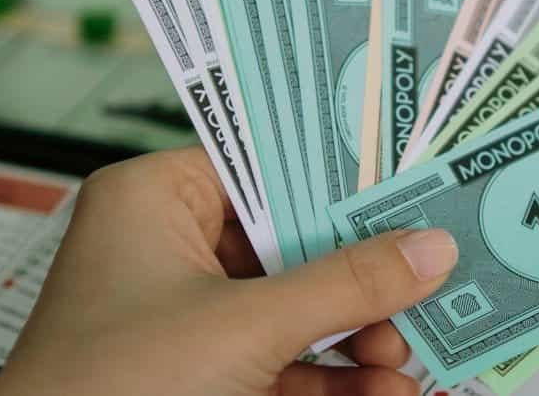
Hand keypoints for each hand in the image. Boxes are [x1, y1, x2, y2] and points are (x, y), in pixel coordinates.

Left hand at [0, 148, 458, 395]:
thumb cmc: (110, 388)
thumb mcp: (245, 327)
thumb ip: (345, 286)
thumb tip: (427, 250)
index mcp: (153, 201)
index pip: (265, 165)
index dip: (340, 180)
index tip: (410, 190)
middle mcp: (165, 249)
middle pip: (289, 243)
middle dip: (360, 278)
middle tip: (424, 284)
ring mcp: (182, 318)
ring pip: (290, 308)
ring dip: (355, 336)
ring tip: (408, 354)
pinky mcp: (197, 375)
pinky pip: (278, 361)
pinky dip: (330, 379)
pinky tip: (382, 390)